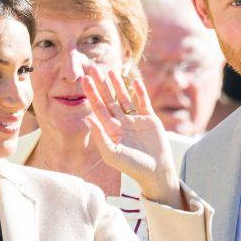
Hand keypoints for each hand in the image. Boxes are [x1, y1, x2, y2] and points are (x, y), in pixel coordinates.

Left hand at [81, 67, 183, 207]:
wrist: (155, 171)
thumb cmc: (132, 166)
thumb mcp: (112, 153)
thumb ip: (99, 136)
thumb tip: (87, 119)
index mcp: (111, 131)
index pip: (98, 109)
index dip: (92, 94)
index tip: (84, 80)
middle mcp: (122, 123)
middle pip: (109, 100)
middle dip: (101, 85)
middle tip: (93, 69)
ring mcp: (136, 120)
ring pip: (125, 99)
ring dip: (118, 85)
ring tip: (111, 71)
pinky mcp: (150, 119)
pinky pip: (143, 102)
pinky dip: (140, 92)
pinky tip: (135, 81)